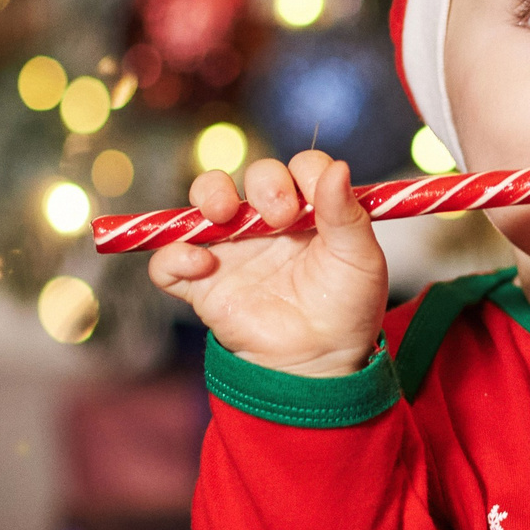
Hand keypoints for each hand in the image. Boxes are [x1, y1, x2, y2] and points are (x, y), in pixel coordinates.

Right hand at [145, 150, 387, 376]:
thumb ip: (348, 213)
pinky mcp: (204, 285)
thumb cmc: (345, 310)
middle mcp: (268, 222)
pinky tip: (202, 264)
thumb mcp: (360, 259)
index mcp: (310, 211)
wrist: (321, 362)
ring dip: (208, 193)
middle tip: (279, 215)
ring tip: (222, 214)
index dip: (303, 174)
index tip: (313, 200)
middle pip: (254, 175)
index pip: (300, 169)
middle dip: (263, 182)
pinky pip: (168, 263)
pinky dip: (173, 255)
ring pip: (203, 200)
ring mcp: (234, 249)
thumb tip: (339, 167)